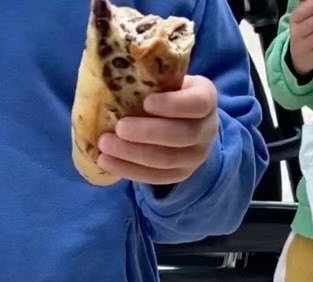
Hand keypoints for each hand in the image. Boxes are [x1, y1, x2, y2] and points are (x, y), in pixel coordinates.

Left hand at [97, 76, 217, 184]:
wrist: (182, 120)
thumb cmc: (168, 92)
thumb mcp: (168, 79)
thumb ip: (152, 77)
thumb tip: (115, 72)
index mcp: (206, 99)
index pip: (197, 103)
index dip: (173, 105)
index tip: (146, 102)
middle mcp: (207, 130)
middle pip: (181, 136)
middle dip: (147, 133)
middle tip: (118, 127)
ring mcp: (195, 157)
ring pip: (166, 160)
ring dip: (132, 154)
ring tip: (105, 146)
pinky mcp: (180, 174)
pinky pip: (155, 177)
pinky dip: (129, 170)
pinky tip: (107, 162)